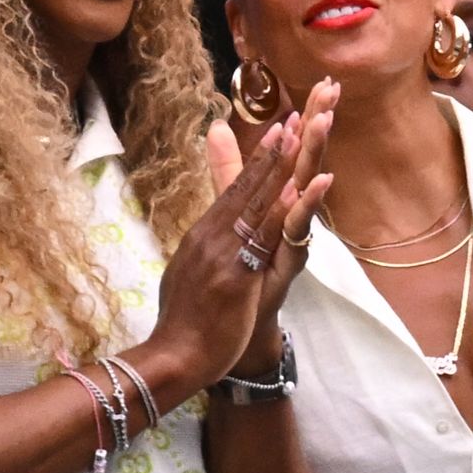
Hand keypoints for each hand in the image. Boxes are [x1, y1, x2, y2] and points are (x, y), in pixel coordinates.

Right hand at [152, 118, 329, 386]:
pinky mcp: (234, 275)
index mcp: (202, 236)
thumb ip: (201, 251)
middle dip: (272, 150)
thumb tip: (204, 237)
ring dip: (279, 164)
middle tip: (294, 115)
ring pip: (255, 201)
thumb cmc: (184, 325)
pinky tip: (297, 187)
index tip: (278, 131)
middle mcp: (210, 236)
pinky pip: (262, 237)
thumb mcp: (188, 276)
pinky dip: (282, 209)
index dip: (257, 161)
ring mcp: (221, 253)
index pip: (233, 191)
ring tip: (299, 131)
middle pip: (245, 186)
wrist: (173, 357)